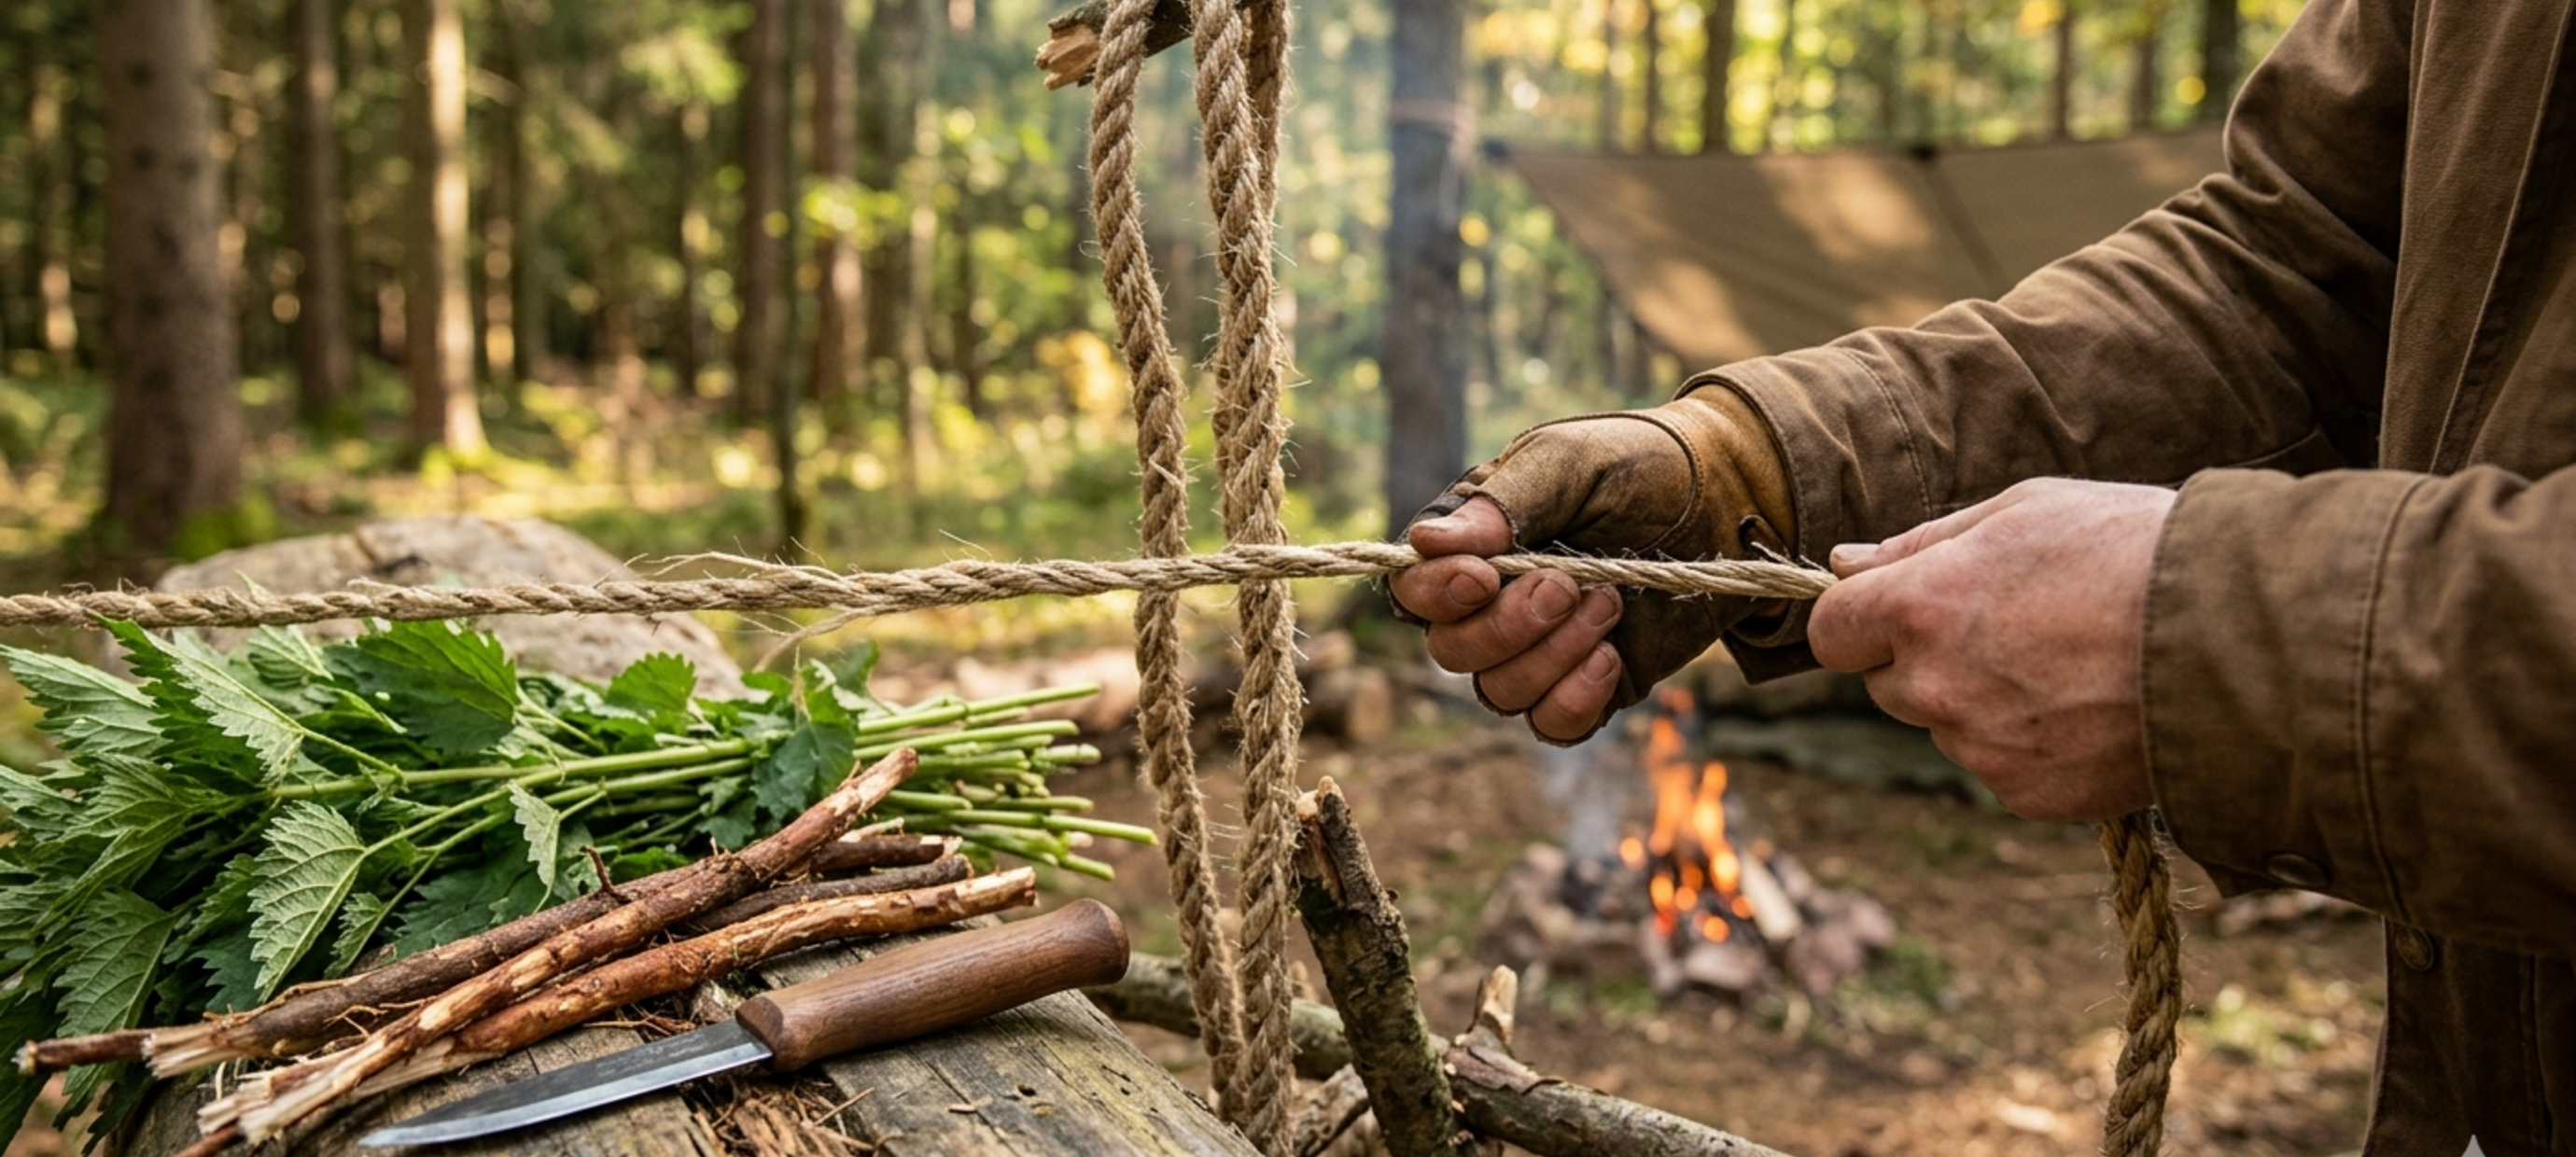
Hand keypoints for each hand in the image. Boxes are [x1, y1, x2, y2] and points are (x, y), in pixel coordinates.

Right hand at [1387, 385, 1796, 743]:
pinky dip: (1576, 699)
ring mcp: (1537, 650)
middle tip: (1570, 583)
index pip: (1413, 590)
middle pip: (1452, 651)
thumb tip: (1425, 544)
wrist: (1728, 501)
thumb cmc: (1640, 466)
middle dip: (1509, 626)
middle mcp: (1491, 603)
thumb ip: (1503, 504)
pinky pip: (1551, 725)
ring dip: (1554, 655)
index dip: (1438, 595)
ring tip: (1609, 602)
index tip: (1486, 575)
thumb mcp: (1569, 463)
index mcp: (1472, 543)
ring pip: (1500, 692)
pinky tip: (1612, 655)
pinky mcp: (1585, 685)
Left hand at [1807, 478, 2172, 820]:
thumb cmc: (2134, 550)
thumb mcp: (2023, 512)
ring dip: (1982, 703)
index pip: (1830, 631)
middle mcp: (1935, 685)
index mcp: (1920, 606)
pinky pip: (2002, 769)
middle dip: (1928, 660)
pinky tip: (2092, 708)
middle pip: (1887, 684)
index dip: (1860, 619)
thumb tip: (1842, 563)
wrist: (2244, 638)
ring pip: (1948, 727)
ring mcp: (1980, 748)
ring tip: (2072, 664)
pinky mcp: (2027, 795)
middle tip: (2016, 627)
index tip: (1899, 609)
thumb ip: (1920, 544)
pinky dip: (2032, 747)